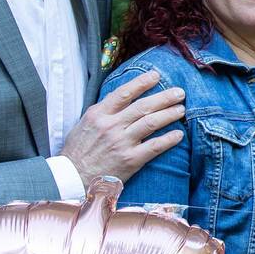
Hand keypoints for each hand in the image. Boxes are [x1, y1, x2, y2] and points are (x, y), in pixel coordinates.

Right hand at [62, 71, 184, 182]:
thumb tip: (122, 97)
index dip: (142, 82)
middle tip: (180, 92)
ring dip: (169, 114)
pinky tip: (179, 135)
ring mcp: (121, 143)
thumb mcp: (85, 124)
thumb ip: (104, 111)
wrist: (73, 177)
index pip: (124, 93)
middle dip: (164, 97)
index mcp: (99, 115)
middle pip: (143, 106)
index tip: (156, 75)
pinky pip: (154, 146)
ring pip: (151, 123)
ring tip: (181, 110)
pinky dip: (169, 139)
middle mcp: (111, 126)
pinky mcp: (130, 160)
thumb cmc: (79, 150)